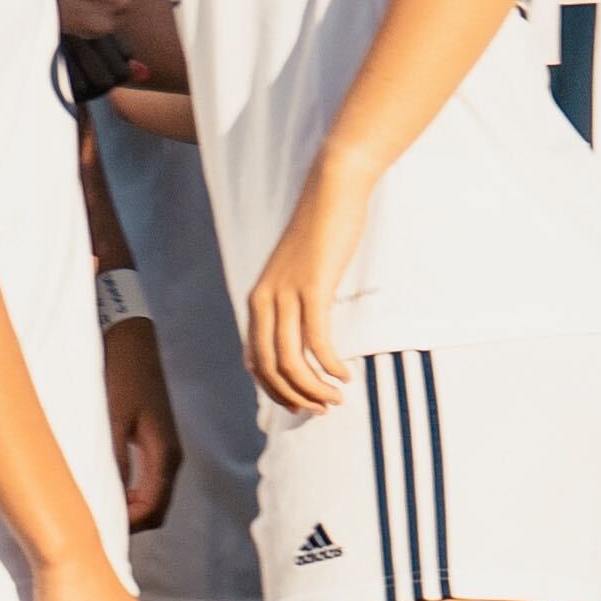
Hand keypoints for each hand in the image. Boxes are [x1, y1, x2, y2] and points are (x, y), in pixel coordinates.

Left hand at [103, 315, 178, 530]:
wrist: (131, 340)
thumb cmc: (121, 375)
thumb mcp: (113, 419)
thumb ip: (115, 461)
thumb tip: (111, 500)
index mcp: (165, 454)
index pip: (153, 510)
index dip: (128, 527)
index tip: (97, 530)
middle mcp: (170, 457)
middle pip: (155, 509)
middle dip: (128, 523)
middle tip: (92, 526)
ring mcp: (163, 450)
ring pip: (151, 497)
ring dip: (127, 509)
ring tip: (93, 510)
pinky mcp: (153, 442)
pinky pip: (145, 481)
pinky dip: (128, 493)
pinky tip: (102, 488)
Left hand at [238, 165, 370, 414]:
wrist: (330, 192)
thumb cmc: (320, 234)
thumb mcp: (296, 274)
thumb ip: (292, 304)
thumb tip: (303, 339)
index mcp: (257, 301)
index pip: (255, 363)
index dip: (276, 392)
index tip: (301, 404)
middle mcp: (264, 301)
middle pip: (270, 369)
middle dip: (295, 397)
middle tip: (322, 409)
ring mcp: (287, 295)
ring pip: (291, 361)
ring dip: (314, 389)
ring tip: (336, 399)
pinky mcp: (313, 288)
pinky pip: (317, 340)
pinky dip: (330, 365)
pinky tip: (344, 374)